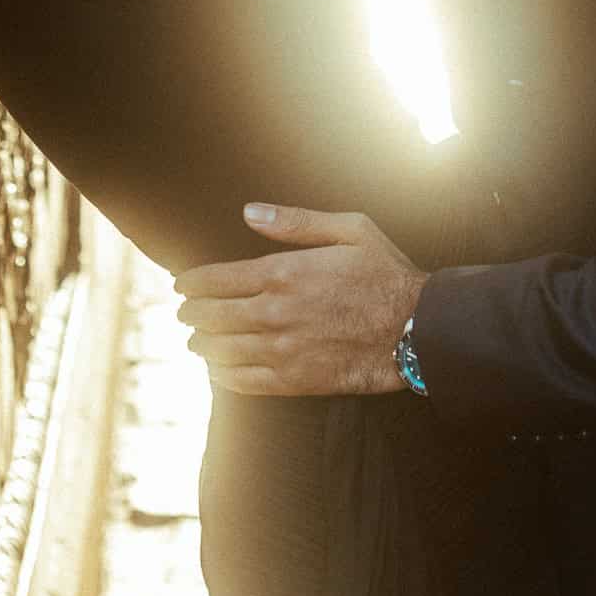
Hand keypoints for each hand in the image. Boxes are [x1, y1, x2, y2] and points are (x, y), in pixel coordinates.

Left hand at [174, 204, 427, 397]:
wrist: (415, 329)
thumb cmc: (384, 273)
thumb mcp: (349, 228)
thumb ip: (295, 222)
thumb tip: (249, 212)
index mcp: (283, 272)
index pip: (215, 280)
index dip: (190, 283)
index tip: (180, 285)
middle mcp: (275, 313)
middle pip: (211, 316)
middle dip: (190, 314)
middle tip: (182, 313)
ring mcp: (282, 350)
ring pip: (221, 351)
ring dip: (202, 346)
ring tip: (196, 341)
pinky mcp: (294, 381)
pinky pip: (243, 383)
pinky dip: (222, 377)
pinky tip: (218, 371)